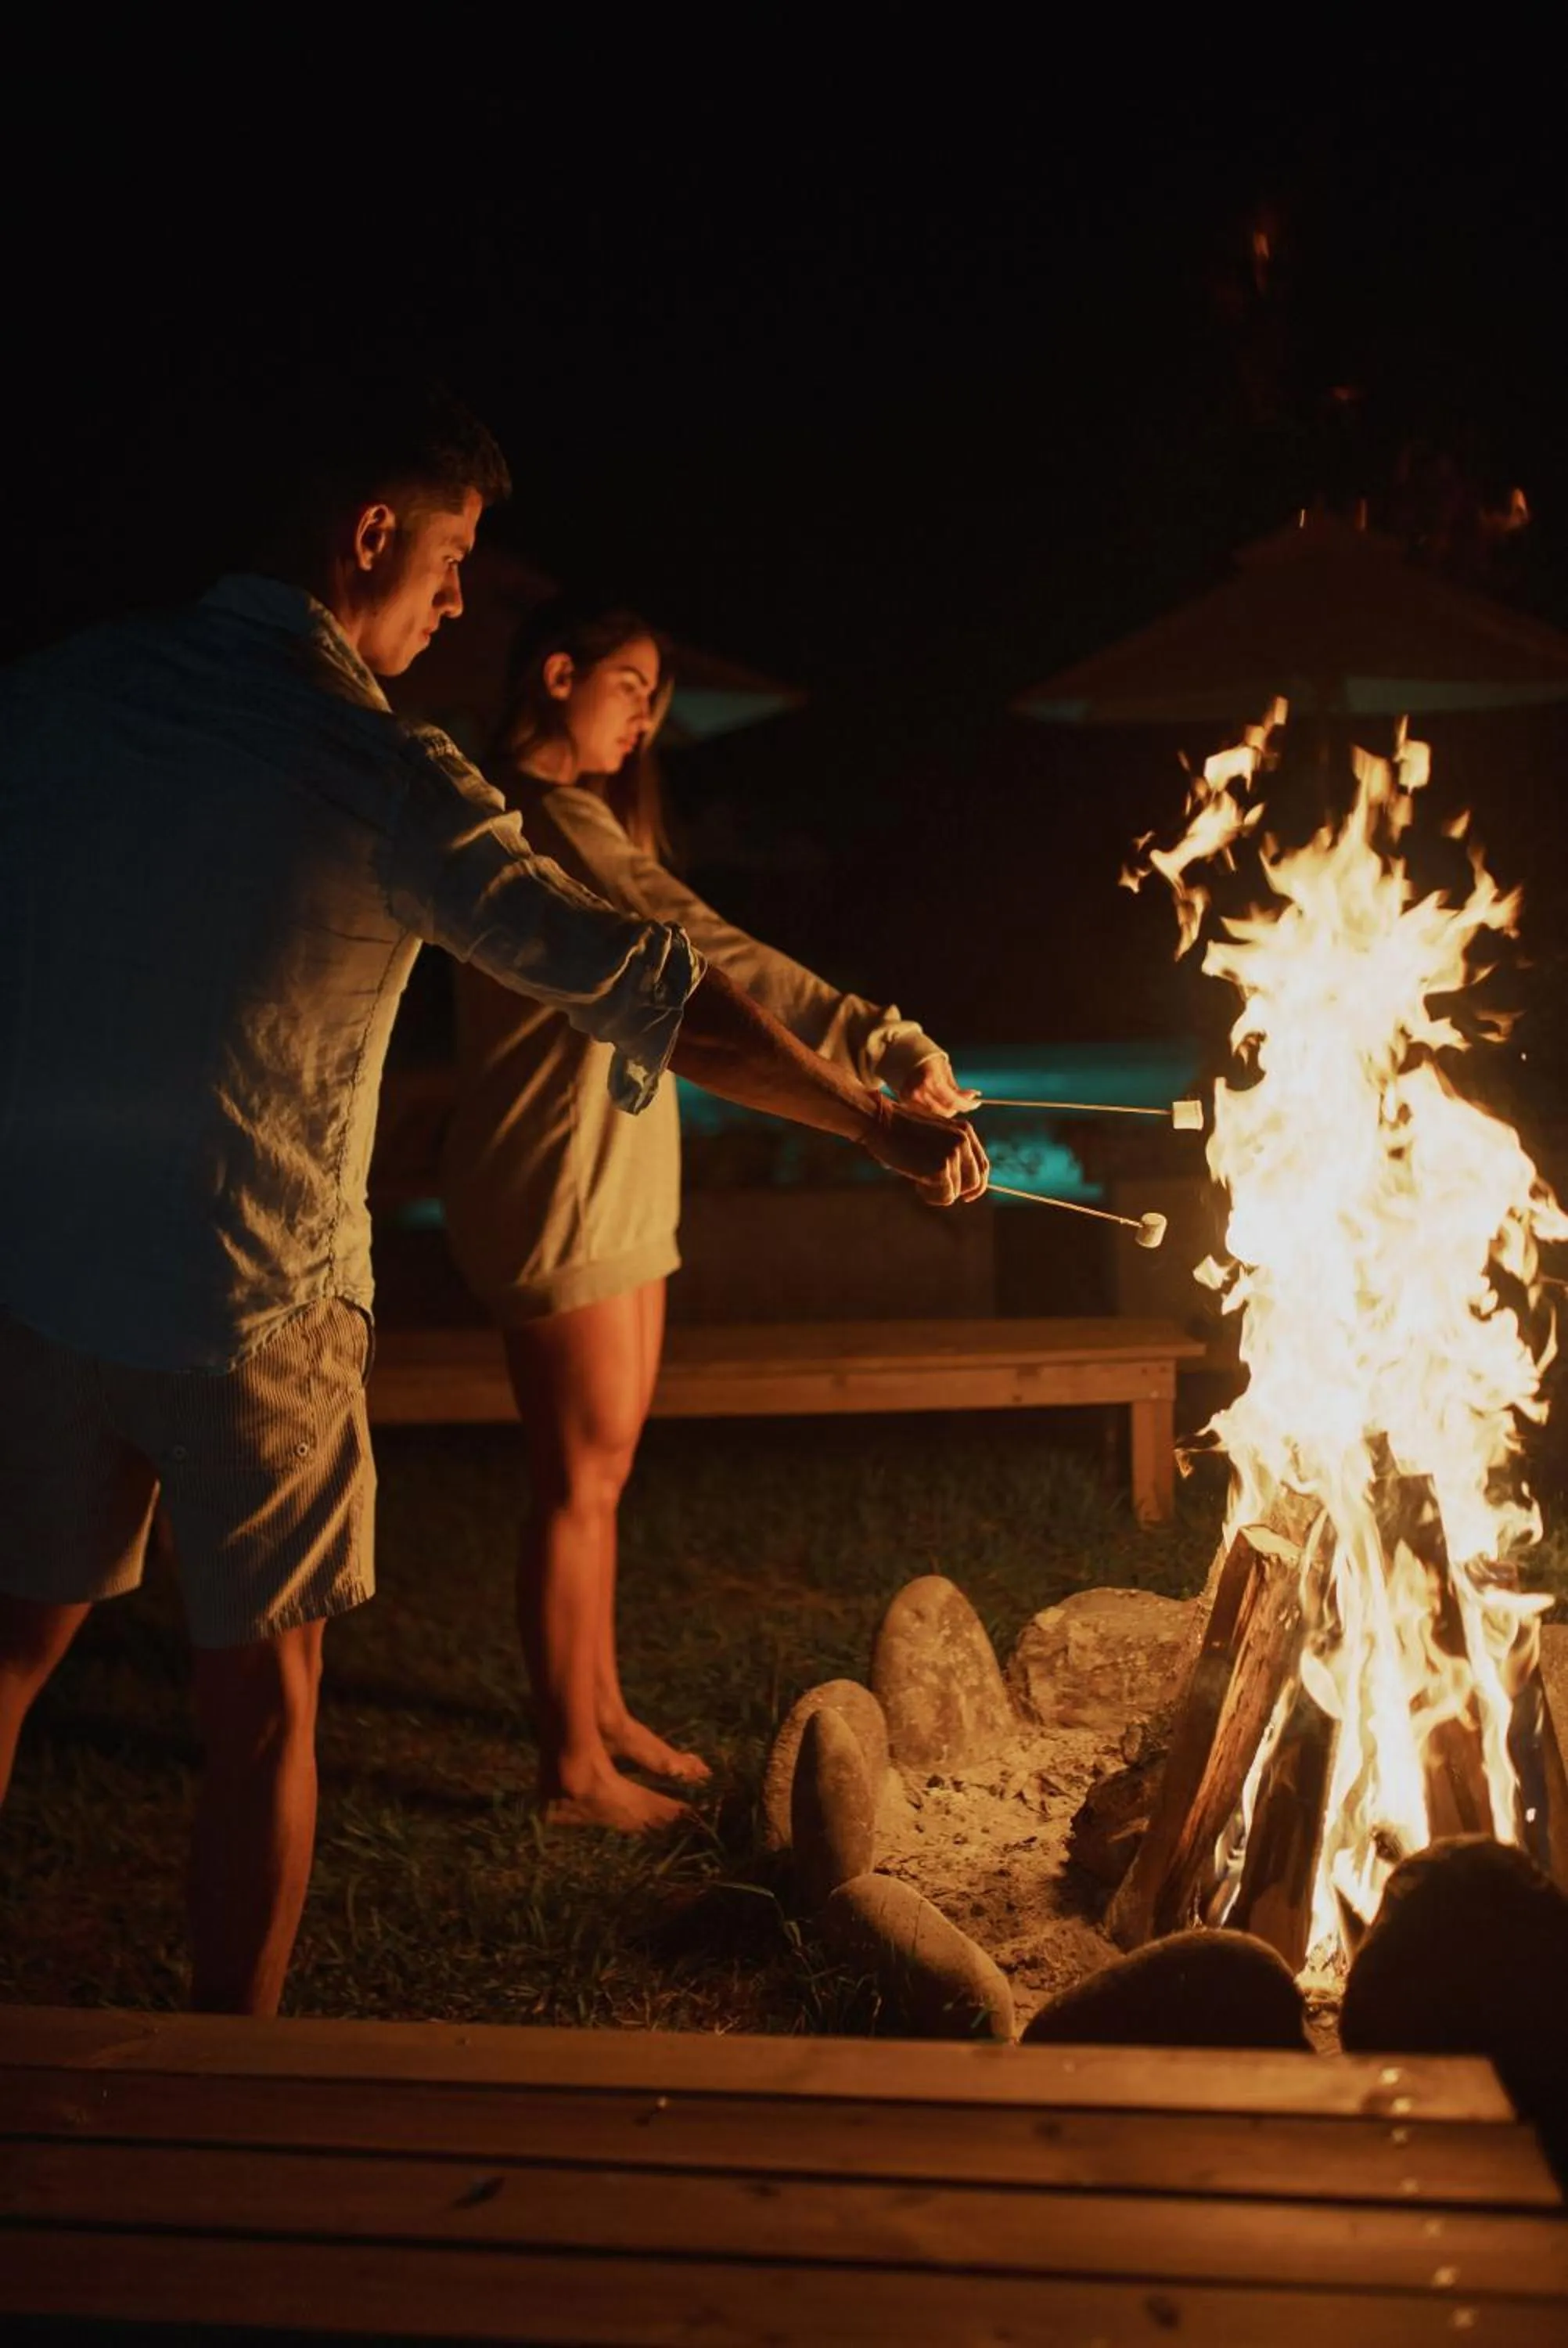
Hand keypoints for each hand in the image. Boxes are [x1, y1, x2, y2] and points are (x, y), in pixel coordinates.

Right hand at [862, 1097, 988, 1204]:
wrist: (881, 1123)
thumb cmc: (900, 1131)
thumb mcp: (934, 1135)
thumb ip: (950, 1151)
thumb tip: (961, 1183)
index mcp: (965, 1131)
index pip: (982, 1165)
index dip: (977, 1185)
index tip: (965, 1196)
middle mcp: (963, 1140)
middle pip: (974, 1181)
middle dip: (957, 1191)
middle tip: (935, 1189)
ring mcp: (953, 1153)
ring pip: (958, 1192)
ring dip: (939, 1193)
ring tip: (920, 1180)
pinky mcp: (941, 1167)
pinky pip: (945, 1196)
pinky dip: (931, 1196)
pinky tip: (916, 1183)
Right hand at [897, 1053, 981, 1116]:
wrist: (899, 1052)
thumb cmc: (925, 1056)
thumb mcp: (944, 1068)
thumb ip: (955, 1087)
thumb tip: (971, 1098)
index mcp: (931, 1079)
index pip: (952, 1100)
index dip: (967, 1105)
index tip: (976, 1103)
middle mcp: (920, 1091)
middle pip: (945, 1111)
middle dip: (958, 1108)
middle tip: (965, 1101)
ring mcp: (911, 1098)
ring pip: (936, 1114)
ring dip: (947, 1109)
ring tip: (952, 1100)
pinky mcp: (905, 1102)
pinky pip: (926, 1112)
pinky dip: (936, 1109)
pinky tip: (940, 1101)